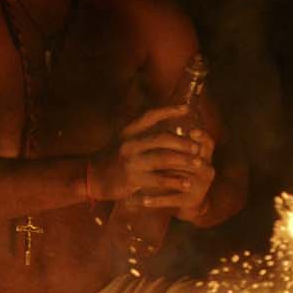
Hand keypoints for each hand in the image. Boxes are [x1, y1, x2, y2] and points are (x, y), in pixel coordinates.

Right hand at [86, 106, 205, 201]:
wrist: (93, 177)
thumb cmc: (112, 159)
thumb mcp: (123, 140)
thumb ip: (141, 133)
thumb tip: (168, 129)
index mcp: (128, 131)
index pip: (150, 116)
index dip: (169, 110)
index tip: (187, 109)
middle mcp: (129, 143)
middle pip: (161, 138)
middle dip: (183, 142)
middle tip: (197, 147)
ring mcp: (131, 161)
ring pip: (163, 158)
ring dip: (183, 161)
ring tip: (198, 163)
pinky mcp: (133, 179)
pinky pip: (159, 179)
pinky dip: (175, 181)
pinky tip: (186, 183)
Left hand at [143, 126, 214, 222]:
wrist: (188, 203)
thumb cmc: (179, 173)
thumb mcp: (179, 156)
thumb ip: (173, 141)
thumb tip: (156, 117)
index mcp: (205, 155)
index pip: (208, 142)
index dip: (201, 136)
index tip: (190, 131)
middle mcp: (207, 169)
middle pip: (189, 160)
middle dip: (167, 158)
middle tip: (147, 157)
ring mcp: (201, 186)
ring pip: (178, 179)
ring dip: (157, 181)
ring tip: (136, 180)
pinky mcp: (192, 200)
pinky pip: (171, 199)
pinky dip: (155, 200)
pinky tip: (141, 200)